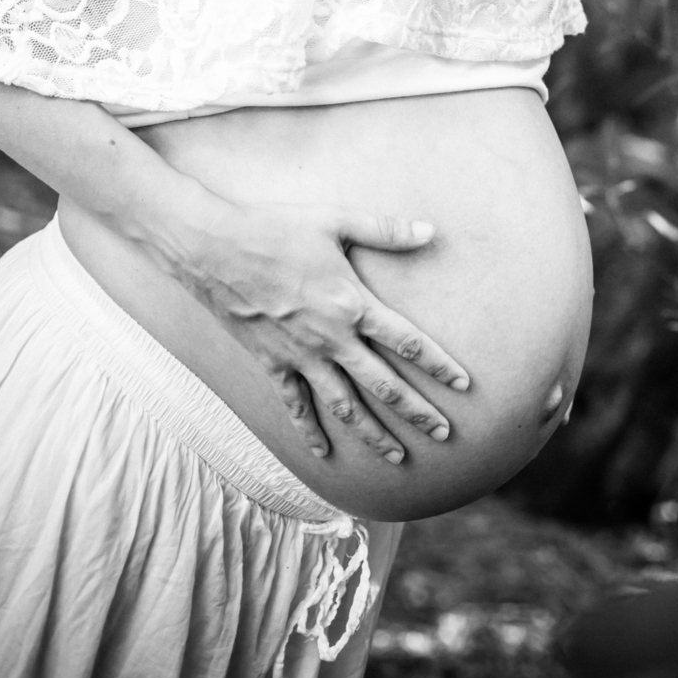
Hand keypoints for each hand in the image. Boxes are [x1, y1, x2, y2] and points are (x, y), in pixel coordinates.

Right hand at [181, 197, 469, 463]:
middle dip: (418, 412)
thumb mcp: (336, 219)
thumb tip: (430, 230)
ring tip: (399, 457)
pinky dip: (310, 432)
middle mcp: (331, 339)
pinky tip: (323, 455)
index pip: (408, 342)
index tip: (464, 385)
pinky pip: (295, 405)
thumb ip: (386, 229)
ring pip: (345, 406)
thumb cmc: (276, 227)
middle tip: (445, 434)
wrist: (212, 248)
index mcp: (353, 304)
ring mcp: (300, 356)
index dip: (439, 365)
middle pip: (385, 385)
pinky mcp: (271, 363)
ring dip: (374, 434)